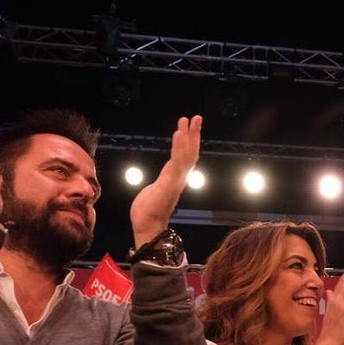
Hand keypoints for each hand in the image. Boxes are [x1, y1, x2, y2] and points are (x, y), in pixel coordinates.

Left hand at [129, 115, 201, 247]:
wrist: (147, 227)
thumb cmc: (147, 211)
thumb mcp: (155, 189)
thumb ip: (163, 181)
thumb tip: (164, 178)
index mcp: (174, 178)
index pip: (185, 156)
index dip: (189, 141)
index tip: (188, 126)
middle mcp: (179, 178)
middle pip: (190, 152)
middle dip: (194, 134)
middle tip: (196, 117)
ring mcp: (176, 180)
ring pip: (186, 155)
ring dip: (188, 137)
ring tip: (189, 121)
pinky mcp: (170, 183)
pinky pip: (177, 162)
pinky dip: (179, 147)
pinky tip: (179, 134)